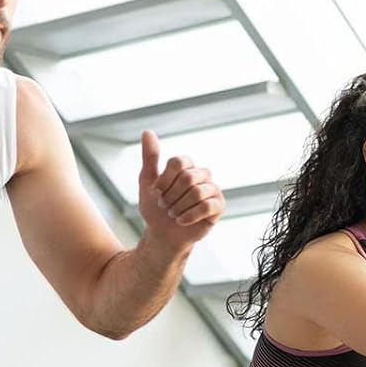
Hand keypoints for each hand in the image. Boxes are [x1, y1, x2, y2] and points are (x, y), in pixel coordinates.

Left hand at [137, 130, 223, 250]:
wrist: (162, 235)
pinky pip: (206, 206)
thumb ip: (150, 157)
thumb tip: (147, 131)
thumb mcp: (147, 182)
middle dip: (171, 196)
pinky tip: (181, 221)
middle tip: (165, 206)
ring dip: (178, 207)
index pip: (179, 162)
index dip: (165, 180)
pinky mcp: (218, 206)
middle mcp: (202, 175)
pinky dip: (189, 216)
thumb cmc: (156, 208)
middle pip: (188, 177)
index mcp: (187, 166)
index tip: (156, 192)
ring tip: (173, 214)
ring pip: (197, 192)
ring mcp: (212, 190)